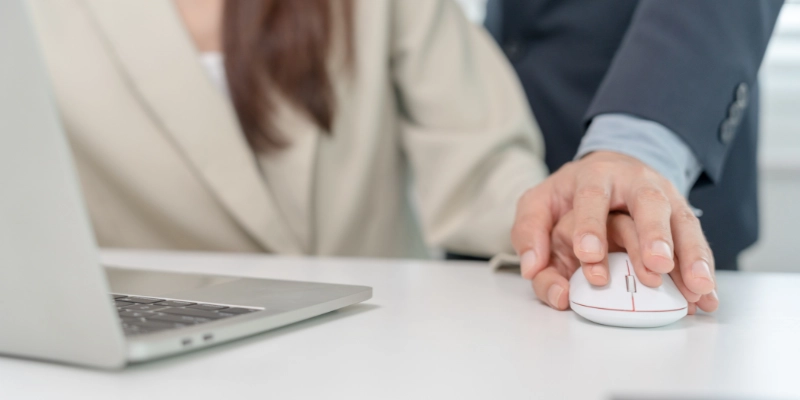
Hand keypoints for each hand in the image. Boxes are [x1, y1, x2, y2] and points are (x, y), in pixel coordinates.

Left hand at [512, 151, 716, 308]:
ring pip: (682, 222)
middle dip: (654, 234)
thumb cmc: (571, 194)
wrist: (610, 169)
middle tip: (657, 266)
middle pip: (649, 203)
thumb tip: (532, 267)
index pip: (592, 198)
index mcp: (596, 176)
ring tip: (696, 288)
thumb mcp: (540, 203)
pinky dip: (704, 269)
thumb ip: (529, 231)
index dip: (591, 226)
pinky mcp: (682, 216)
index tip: (589, 256)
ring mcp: (665, 197)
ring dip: (691, 256)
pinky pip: (697, 242)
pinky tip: (708, 295)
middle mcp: (636, 182)